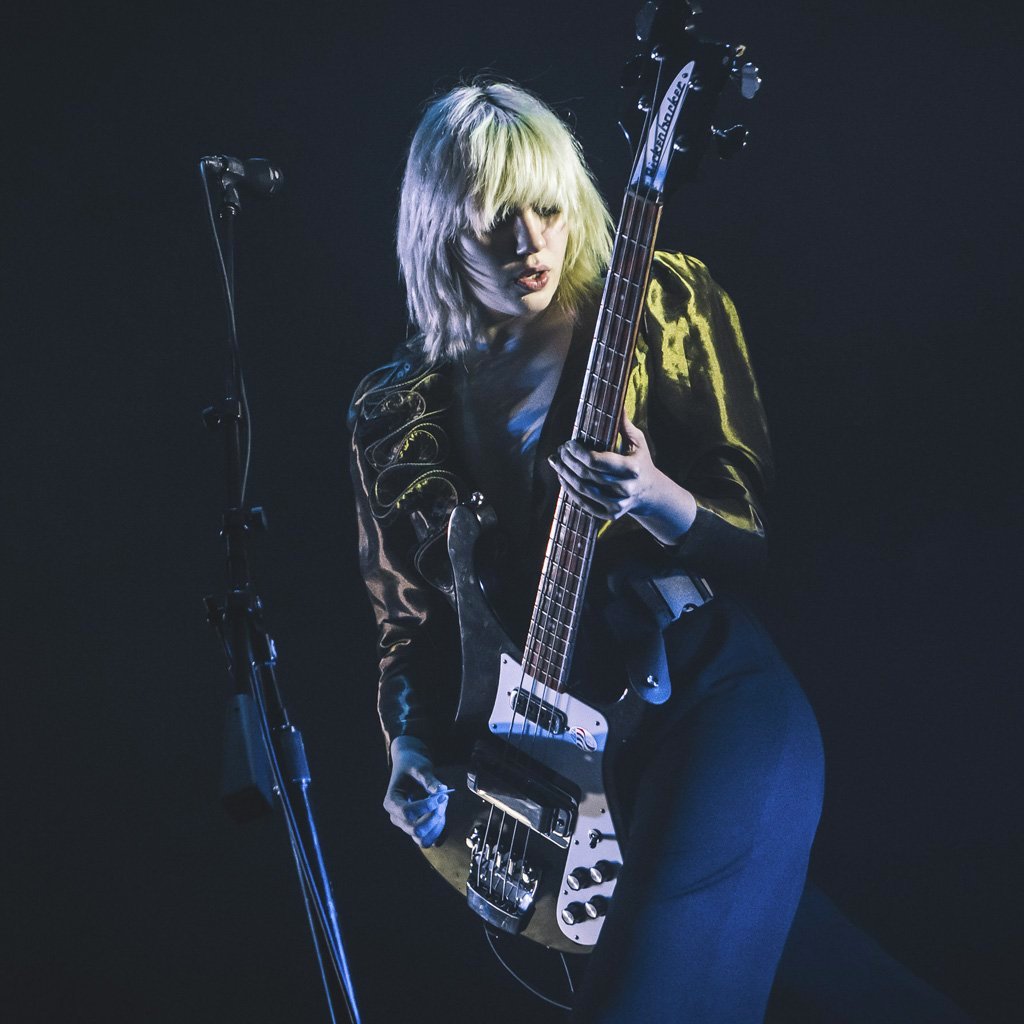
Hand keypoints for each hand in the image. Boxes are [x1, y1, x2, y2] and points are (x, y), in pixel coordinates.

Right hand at [383, 735, 447, 847]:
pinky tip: (442, 813)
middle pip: (416, 829)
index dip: (427, 807)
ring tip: (442, 806)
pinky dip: (439, 830)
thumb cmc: (412, 765)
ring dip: (437, 824)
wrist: (411, 766)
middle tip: (444, 798)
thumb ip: (430, 780)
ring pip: (423, 839)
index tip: (442, 795)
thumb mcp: (420, 768)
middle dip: (434, 816)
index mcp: (391, 802)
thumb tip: (441, 791)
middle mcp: (396, 817)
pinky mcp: (417, 829)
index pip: (407, 812)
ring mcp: (406, 826)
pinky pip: (429, 839)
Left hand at [548, 414, 697, 543]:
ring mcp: (617, 504)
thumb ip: (624, 425)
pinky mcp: (609, 514)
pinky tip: (562, 477)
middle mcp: (626, 488)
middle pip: (587, 475)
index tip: (568, 443)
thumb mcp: (638, 442)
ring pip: (582, 490)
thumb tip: (615, 403)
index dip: (578, 452)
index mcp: (633, 468)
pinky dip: (569, 490)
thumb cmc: (640, 462)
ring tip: (555, 462)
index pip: (597, 461)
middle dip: (568, 461)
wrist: (650, 493)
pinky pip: (583, 503)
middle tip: (559, 451)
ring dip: (564, 474)